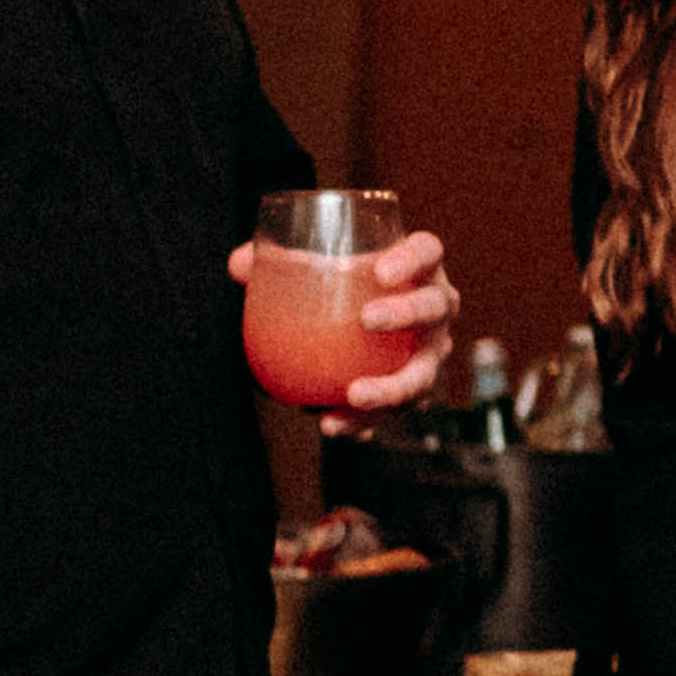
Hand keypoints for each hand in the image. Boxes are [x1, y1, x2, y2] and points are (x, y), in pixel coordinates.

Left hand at [227, 228, 461, 413]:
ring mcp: (431, 351)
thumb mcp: (319, 267)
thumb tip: (239, 264)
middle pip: (434, 306)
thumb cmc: (349, 285)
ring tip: (355, 395)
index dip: (412, 258)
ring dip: (393, 386)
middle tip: (368, 319)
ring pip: (424, 371)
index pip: (427, 251)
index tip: (381, 270)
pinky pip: (396, 411)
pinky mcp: (416, 389)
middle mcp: (436, 307)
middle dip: (406, 313)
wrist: (373, 321)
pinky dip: (364, 421)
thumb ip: (280, 262)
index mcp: (420, 267)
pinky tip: (333, 424)